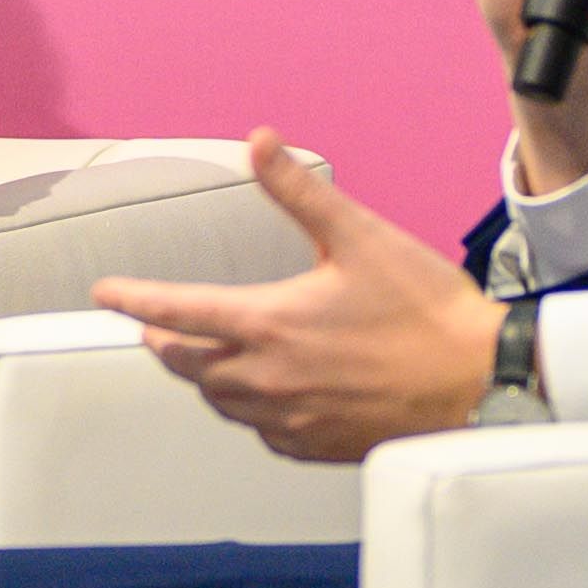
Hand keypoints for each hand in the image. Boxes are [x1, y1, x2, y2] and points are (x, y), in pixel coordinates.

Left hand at [95, 132, 516, 466]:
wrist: (483, 383)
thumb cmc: (428, 311)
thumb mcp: (361, 237)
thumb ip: (300, 192)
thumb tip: (259, 140)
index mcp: (267, 324)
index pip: (177, 311)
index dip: (134, 300)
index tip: (105, 294)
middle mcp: (266, 378)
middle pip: (188, 364)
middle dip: (167, 343)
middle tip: (157, 328)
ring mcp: (289, 419)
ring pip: (220, 401)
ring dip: (206, 377)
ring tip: (206, 358)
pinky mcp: (315, 447)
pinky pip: (261, 432)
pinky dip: (251, 411)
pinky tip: (267, 397)